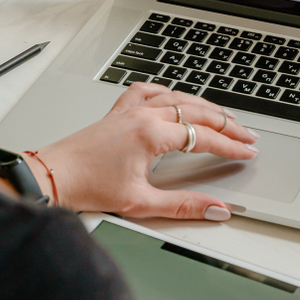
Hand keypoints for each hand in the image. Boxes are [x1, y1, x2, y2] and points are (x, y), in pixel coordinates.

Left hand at [26, 83, 257, 219]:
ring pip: (177, 98)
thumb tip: (215, 208)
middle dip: (227, 124)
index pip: (204, 137)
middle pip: (197, 112)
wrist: (51, 177)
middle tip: (248, 135)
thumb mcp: (141, 203)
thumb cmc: (87, 187)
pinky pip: (147, 91)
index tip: (247, 152)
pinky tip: (174, 96)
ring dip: (204, 106)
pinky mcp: (117, 113)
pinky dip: (167, 92)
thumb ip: (183, 205)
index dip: (231, 146)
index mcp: (151, 134)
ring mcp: (129, 111)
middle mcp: (142, 116)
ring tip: (223, 117)